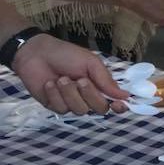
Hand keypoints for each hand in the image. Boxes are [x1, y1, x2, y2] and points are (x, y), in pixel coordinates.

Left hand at [10, 34, 128, 114]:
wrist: (37, 54)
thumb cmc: (66, 55)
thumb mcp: (91, 62)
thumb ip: (106, 80)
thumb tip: (126, 95)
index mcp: (99, 86)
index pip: (114, 102)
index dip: (119, 107)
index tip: (118, 104)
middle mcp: (88, 97)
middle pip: (99, 109)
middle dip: (90, 94)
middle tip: (80, 80)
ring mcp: (71, 102)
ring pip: (80, 110)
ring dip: (70, 93)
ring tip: (61, 79)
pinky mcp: (54, 106)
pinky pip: (61, 108)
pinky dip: (55, 94)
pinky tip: (50, 84)